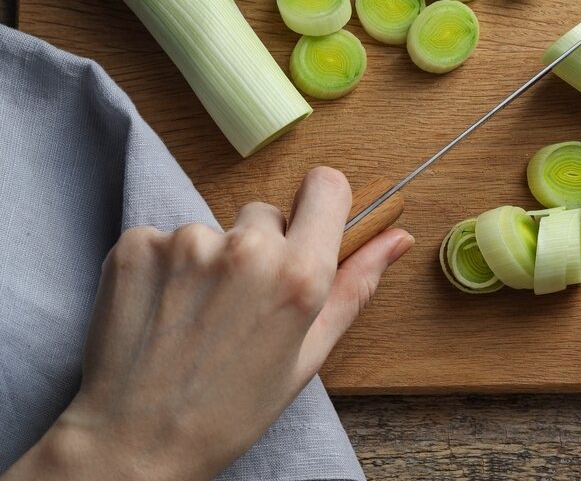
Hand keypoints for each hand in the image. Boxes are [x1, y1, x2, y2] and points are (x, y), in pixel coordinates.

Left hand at [3, 166, 411, 480]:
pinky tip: (158, 312)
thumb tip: (397, 237)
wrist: (134, 444)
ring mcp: (185, 243)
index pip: (326, 185)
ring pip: (212, 229)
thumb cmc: (229, 410)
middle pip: (266, 212)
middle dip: (259, 246)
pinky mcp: (135, 246)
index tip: (305, 232)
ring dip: (207, 260)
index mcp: (299, 274)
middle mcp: (246, 249)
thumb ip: (355, 286)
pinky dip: (161, 267)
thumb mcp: (309, 354)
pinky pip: (161, 237)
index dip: (319, 206)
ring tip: (193, 318)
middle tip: (238, 305)